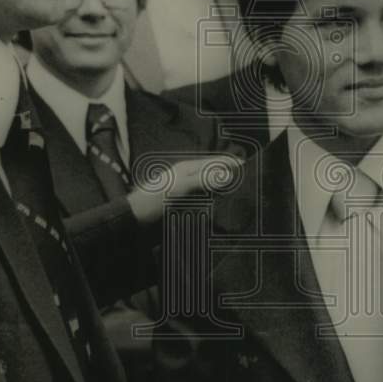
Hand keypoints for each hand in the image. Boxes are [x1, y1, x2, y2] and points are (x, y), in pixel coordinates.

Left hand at [127, 154, 241, 224]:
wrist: (135, 219)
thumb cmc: (154, 199)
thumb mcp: (180, 187)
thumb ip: (203, 179)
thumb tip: (227, 175)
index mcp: (187, 169)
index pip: (213, 162)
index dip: (229, 163)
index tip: (247, 166)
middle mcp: (187, 179)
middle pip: (213, 174)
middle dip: (228, 177)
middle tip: (247, 183)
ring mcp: (184, 193)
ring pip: (209, 189)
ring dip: (221, 192)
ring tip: (238, 197)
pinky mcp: (182, 207)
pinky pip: (202, 203)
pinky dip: (212, 204)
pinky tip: (219, 210)